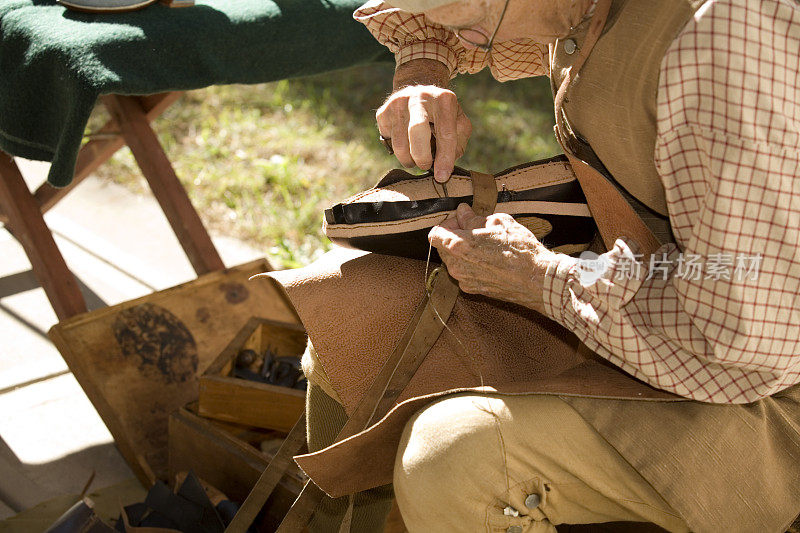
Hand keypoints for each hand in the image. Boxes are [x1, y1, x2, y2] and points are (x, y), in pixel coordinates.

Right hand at [376, 84, 471, 181]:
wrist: (419, 93)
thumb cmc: (442, 115)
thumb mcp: (458, 123)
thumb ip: (458, 143)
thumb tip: (444, 167)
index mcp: (443, 99)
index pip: (445, 133)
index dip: (444, 158)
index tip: (442, 176)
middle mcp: (419, 97)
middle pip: (417, 130)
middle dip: (422, 156)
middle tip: (426, 166)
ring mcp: (398, 103)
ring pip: (400, 143)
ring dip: (409, 159)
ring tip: (417, 157)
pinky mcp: (382, 113)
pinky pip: (388, 142)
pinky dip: (398, 151)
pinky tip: (406, 144)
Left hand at [428, 204, 557, 312]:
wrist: (537, 281)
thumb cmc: (520, 250)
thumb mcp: (498, 223)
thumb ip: (474, 218)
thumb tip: (463, 212)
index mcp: (458, 246)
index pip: (435, 233)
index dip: (448, 223)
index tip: (462, 220)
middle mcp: (456, 267)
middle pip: (443, 248)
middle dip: (455, 237)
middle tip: (476, 229)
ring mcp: (464, 281)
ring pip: (455, 261)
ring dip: (465, 251)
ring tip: (487, 244)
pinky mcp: (474, 290)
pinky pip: (466, 273)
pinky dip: (473, 264)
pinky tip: (492, 259)